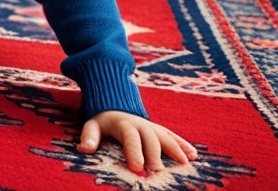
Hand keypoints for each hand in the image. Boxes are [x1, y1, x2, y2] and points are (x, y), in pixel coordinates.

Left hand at [79, 111, 197, 174]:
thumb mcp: (92, 126)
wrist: (114, 105)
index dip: (134, 152)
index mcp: (124, 124)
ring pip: (165, 136)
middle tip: (157, 172)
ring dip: (175, 149)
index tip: (136, 168)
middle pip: (150, 139)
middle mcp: (141, 124)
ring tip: (184, 164)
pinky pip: (173, 136)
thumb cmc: (103, 123)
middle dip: (154, 154)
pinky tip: (193, 156)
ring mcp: (152, 127)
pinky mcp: (160, 130)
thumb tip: (84, 149)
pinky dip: (183, 145)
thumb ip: (89, 136)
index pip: (130, 137)